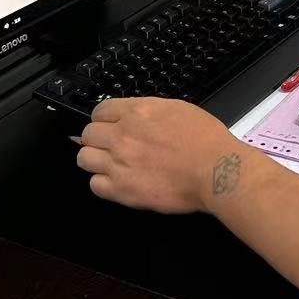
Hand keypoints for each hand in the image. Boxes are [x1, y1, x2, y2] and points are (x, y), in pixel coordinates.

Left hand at [75, 98, 246, 213]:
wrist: (215, 169)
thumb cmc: (205, 140)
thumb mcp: (177, 109)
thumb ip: (149, 112)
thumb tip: (135, 116)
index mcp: (137, 112)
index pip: (99, 111)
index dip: (104, 119)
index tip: (110, 126)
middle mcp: (123, 135)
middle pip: (88, 134)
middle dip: (98, 139)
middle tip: (112, 147)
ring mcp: (119, 163)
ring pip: (84, 158)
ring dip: (96, 160)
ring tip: (112, 166)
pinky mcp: (122, 189)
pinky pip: (94, 185)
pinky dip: (103, 184)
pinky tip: (118, 182)